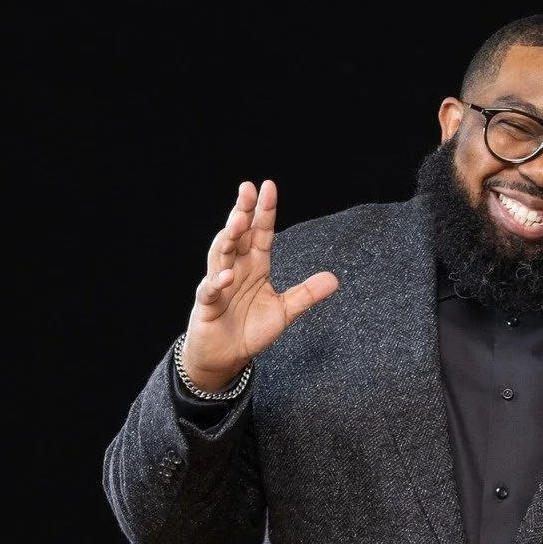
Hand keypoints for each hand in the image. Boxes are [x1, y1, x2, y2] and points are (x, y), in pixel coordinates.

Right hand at [178, 179, 339, 389]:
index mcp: (256, 265)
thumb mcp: (285, 311)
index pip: (261, 233)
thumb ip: (306, 294)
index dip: (264, 211)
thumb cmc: (250, 329)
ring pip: (221, 254)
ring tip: (238, 222)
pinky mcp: (207, 304)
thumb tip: (334, 279)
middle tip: (247, 189)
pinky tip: (229, 274)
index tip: (268, 186)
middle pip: (238, 235)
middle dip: (242, 212)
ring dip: (228, 238)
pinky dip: (219, 281)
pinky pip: (211, 289)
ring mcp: (220, 283)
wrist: (226, 356)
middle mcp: (236, 268)